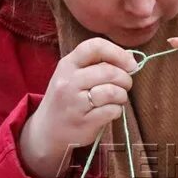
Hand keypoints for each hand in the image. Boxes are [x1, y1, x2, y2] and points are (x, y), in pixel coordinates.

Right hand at [17, 37, 138, 177]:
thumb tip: (130, 57)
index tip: (130, 64)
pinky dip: (117, 110)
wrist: (46, 131)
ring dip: (122, 95)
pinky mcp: (83, 122)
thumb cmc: (66, 99)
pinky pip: (112, 111)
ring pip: (112, 91)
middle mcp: (68, 82)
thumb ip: (97, 65)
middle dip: (125, 78)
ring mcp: (74, 103)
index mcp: (67, 65)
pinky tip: (111, 111)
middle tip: (125, 85)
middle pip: (108, 71)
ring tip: (117, 99)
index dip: (117, 53)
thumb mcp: (73, 76)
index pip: (95, 47)